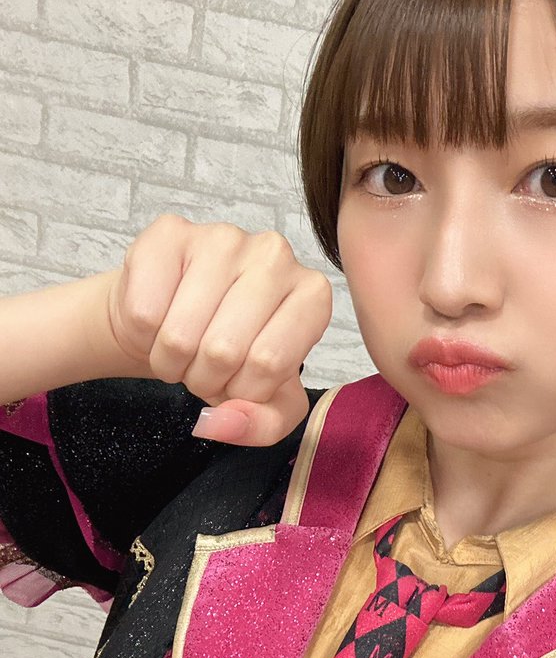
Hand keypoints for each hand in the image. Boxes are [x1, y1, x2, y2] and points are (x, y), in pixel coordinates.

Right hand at [106, 214, 332, 445]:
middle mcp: (276, 255)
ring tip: (181, 347)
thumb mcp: (264, 401)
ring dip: (170, 360)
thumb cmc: (229, 357)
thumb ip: (261, 424)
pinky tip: (158, 318)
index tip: (239, 380)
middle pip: (223, 350)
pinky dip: (141, 334)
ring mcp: (223, 237)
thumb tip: (221, 423)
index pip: (269, 364)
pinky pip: (143, 311)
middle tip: (205, 365)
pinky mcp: (169, 233)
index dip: (243, 389)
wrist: (175, 321)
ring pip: (180, 335)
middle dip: (204, 377)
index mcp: (312, 295)